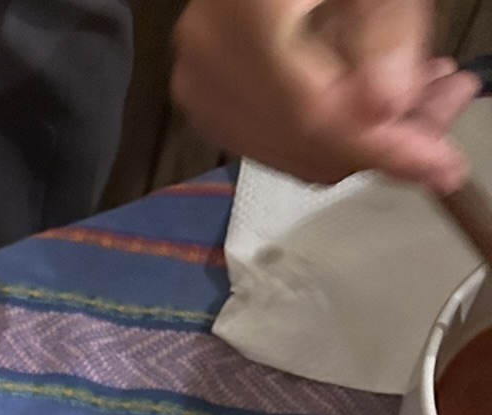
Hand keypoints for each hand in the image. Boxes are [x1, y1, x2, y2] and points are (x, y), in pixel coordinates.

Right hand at [172, 0, 480, 190]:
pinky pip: (274, 141)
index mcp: (244, 22)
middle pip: (303, 143)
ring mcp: (200, 87)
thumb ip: (384, 28)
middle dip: (380, 141)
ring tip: (417, 95)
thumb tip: (386, 107)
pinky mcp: (206, 98)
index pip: (313, 116)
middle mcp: (208, 65)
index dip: (381, 148)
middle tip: (441, 108)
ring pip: (291, 151)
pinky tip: (368, 98)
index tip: (439, 165)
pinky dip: (326, 132)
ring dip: (359, 137)